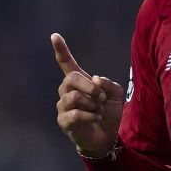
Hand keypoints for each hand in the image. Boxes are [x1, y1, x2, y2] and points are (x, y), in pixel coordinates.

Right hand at [52, 33, 124, 157]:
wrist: (109, 134)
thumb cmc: (109, 111)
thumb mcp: (115, 93)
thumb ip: (108, 83)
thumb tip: (95, 79)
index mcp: (79, 80)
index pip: (66, 63)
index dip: (61, 49)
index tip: (54, 35)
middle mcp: (67, 91)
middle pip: (71, 79)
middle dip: (91, 87)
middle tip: (102, 98)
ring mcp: (63, 106)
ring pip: (74, 98)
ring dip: (92, 104)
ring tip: (99, 111)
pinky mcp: (64, 121)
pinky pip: (75, 114)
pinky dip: (91, 116)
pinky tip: (96, 118)